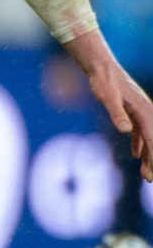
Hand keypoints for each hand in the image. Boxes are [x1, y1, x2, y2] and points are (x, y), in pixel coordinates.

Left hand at [87, 61, 152, 180]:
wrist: (101, 67)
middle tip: (149, 180)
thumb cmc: (103, 82)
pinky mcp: (132, 112)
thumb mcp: (107, 97)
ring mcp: (140, 112)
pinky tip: (136, 155)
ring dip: (148, 156)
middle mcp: (147, 113)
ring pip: (148, 138)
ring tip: (145, 174)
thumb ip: (116, 113)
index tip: (151, 175)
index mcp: (144, 112)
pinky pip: (140, 132)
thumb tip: (125, 130)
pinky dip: (140, 144)